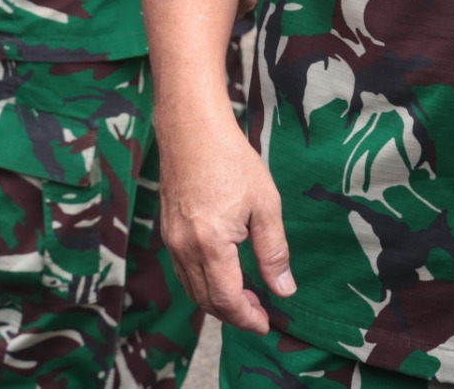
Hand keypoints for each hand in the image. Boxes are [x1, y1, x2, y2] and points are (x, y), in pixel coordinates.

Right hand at [158, 106, 292, 331]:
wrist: (192, 130)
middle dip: (235, 314)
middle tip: (262, 314)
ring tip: (247, 298)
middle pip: (207, 301)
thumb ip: (274, 251)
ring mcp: (172, 241)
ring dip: (218, 302)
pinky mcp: (168, 232)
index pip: (227, 300)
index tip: (267, 324)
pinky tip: (224, 275)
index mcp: (211, 244)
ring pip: (193, 289)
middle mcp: (185, 249)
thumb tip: (284, 290)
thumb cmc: (231, 160)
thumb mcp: (265, 204)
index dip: (248, 318)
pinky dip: (204, 284)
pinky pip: (184, 272)